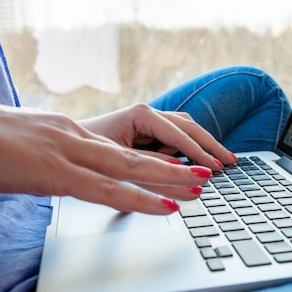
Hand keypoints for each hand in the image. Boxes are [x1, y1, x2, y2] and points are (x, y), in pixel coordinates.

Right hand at [0, 98, 217, 213]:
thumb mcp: (24, 151)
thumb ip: (49, 161)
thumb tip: (57, 174)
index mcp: (68, 134)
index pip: (121, 151)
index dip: (152, 162)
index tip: (178, 168)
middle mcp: (74, 138)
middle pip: (134, 155)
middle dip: (172, 167)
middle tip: (205, 172)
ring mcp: (66, 153)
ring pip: (130, 168)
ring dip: (169, 179)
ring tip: (201, 186)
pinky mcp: (53, 172)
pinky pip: (106, 190)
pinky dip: (139, 200)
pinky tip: (165, 208)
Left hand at [79, 103, 236, 169]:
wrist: (60, 145)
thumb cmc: (81, 150)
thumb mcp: (116, 162)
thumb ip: (151, 169)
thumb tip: (184, 177)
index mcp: (140, 115)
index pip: (180, 134)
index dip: (200, 153)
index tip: (215, 170)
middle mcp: (147, 113)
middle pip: (189, 127)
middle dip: (210, 145)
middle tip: (231, 163)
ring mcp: (148, 121)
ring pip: (185, 130)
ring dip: (203, 145)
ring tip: (221, 161)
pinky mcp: (146, 131)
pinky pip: (174, 137)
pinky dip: (188, 148)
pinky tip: (198, 160)